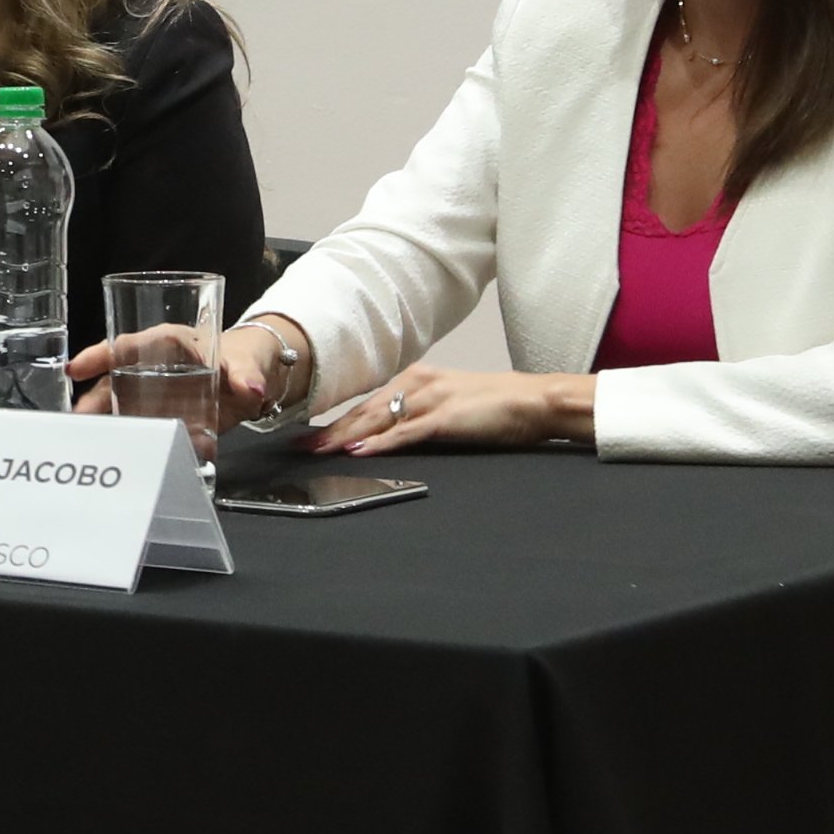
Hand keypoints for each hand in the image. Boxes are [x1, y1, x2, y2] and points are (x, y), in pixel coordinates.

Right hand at [68, 314, 301, 435]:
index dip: (98, 356)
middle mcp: (153, 368)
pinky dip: (138, 442)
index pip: (125, 345)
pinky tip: (131, 457)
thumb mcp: (247, 360)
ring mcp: (156, 395)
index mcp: (167, 343)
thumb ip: (247, 374)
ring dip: (108, 424)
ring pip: (123, 407)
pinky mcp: (166, 418)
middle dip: (94, 400)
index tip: (75, 370)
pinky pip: (146, 429)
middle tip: (78, 421)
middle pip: (115, 380)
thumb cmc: (244, 355)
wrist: (255, 378)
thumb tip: (252, 389)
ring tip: (93, 443)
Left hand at [308, 365, 592, 453]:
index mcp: (416, 381)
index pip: (367, 405)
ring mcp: (431, 399)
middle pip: (364, 412)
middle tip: (298, 446)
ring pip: (378, 420)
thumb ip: (417, 418)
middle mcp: (417, 385)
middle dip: (329, 431)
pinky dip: (381, 443)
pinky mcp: (446, 417)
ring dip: (345, 437)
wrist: (535, 401)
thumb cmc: (495, 408)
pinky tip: (360, 451)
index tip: (308, 434)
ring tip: (317, 450)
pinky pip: (406, 432)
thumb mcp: (448, 406)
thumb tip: (386, 436)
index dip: (336, 421)